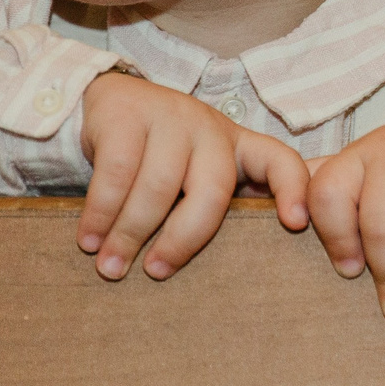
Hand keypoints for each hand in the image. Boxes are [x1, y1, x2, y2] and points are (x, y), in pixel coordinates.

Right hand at [75, 71, 310, 280]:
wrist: (109, 104)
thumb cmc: (159, 160)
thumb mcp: (195, 175)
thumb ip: (214, 208)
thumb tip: (233, 282)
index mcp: (238, 147)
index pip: (281, 161)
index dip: (293, 190)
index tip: (295, 224)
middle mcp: (210, 129)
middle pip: (213, 190)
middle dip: (184, 240)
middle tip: (156, 273)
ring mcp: (171, 116)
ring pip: (159, 185)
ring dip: (131, 234)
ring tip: (111, 268)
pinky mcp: (128, 114)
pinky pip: (117, 172)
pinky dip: (102, 212)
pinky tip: (90, 239)